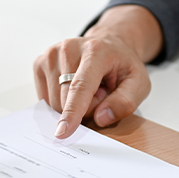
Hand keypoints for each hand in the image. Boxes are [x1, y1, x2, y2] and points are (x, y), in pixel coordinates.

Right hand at [33, 5, 161, 138]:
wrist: (107, 45)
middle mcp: (69, 48)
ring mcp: (51, 55)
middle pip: (67, 100)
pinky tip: (72, 87)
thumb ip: (125, 102)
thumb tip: (101, 118)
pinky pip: (45, 99)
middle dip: (85, 109)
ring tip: (88, 88)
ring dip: (73, 105)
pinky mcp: (40, 63)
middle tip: (101, 93)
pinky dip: (60, 100)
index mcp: (96, 51)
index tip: (63, 132)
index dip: (72, 111)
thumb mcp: (138, 83)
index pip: (80, 86)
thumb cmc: (121, 65)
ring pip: (54, 103)